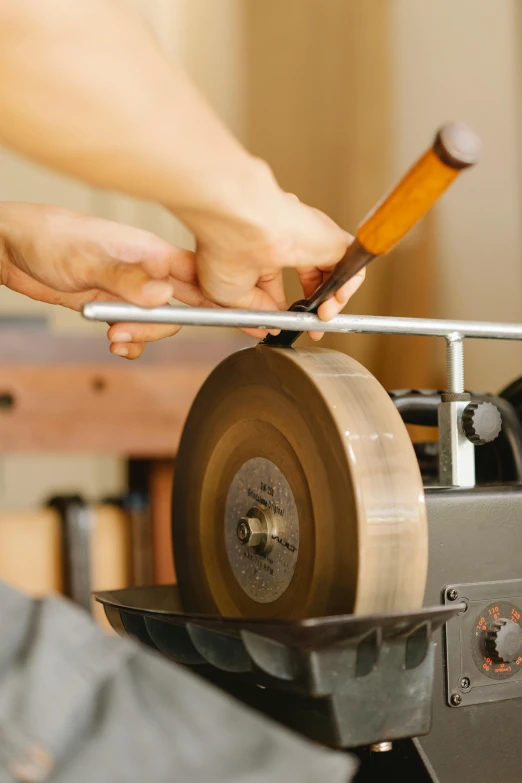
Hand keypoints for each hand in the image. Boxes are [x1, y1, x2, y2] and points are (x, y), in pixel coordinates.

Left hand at [0, 202, 213, 358]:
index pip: (204, 275)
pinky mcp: (115, 306)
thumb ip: (127, 278)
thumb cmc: (48, 238)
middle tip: (148, 335)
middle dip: (173, 326)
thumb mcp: (87, 259)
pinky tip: (113, 343)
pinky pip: (137, 332)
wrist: (11, 248)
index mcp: (154, 253)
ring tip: (112, 336)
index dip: (230, 296)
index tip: (256, 315)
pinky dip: (130, 344)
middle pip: (187, 305)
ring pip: (160, 323)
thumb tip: (164, 296)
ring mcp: (132, 290)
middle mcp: (149, 271)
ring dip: (141, 336)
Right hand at [178, 163, 364, 340]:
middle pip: (310, 280)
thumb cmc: (225, 248)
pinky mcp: (330, 239)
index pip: (277, 287)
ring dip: (331, 303)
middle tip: (313, 328)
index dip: (287, 310)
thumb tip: (272, 326)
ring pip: (332, 273)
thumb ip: (257, 314)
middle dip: (314, 309)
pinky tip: (334, 303)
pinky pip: (352, 264)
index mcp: (257, 256)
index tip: (286, 327)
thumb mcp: (232, 298)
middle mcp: (284, 245)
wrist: (242, 225)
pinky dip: (349, 287)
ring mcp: (309, 241)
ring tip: (322, 319)